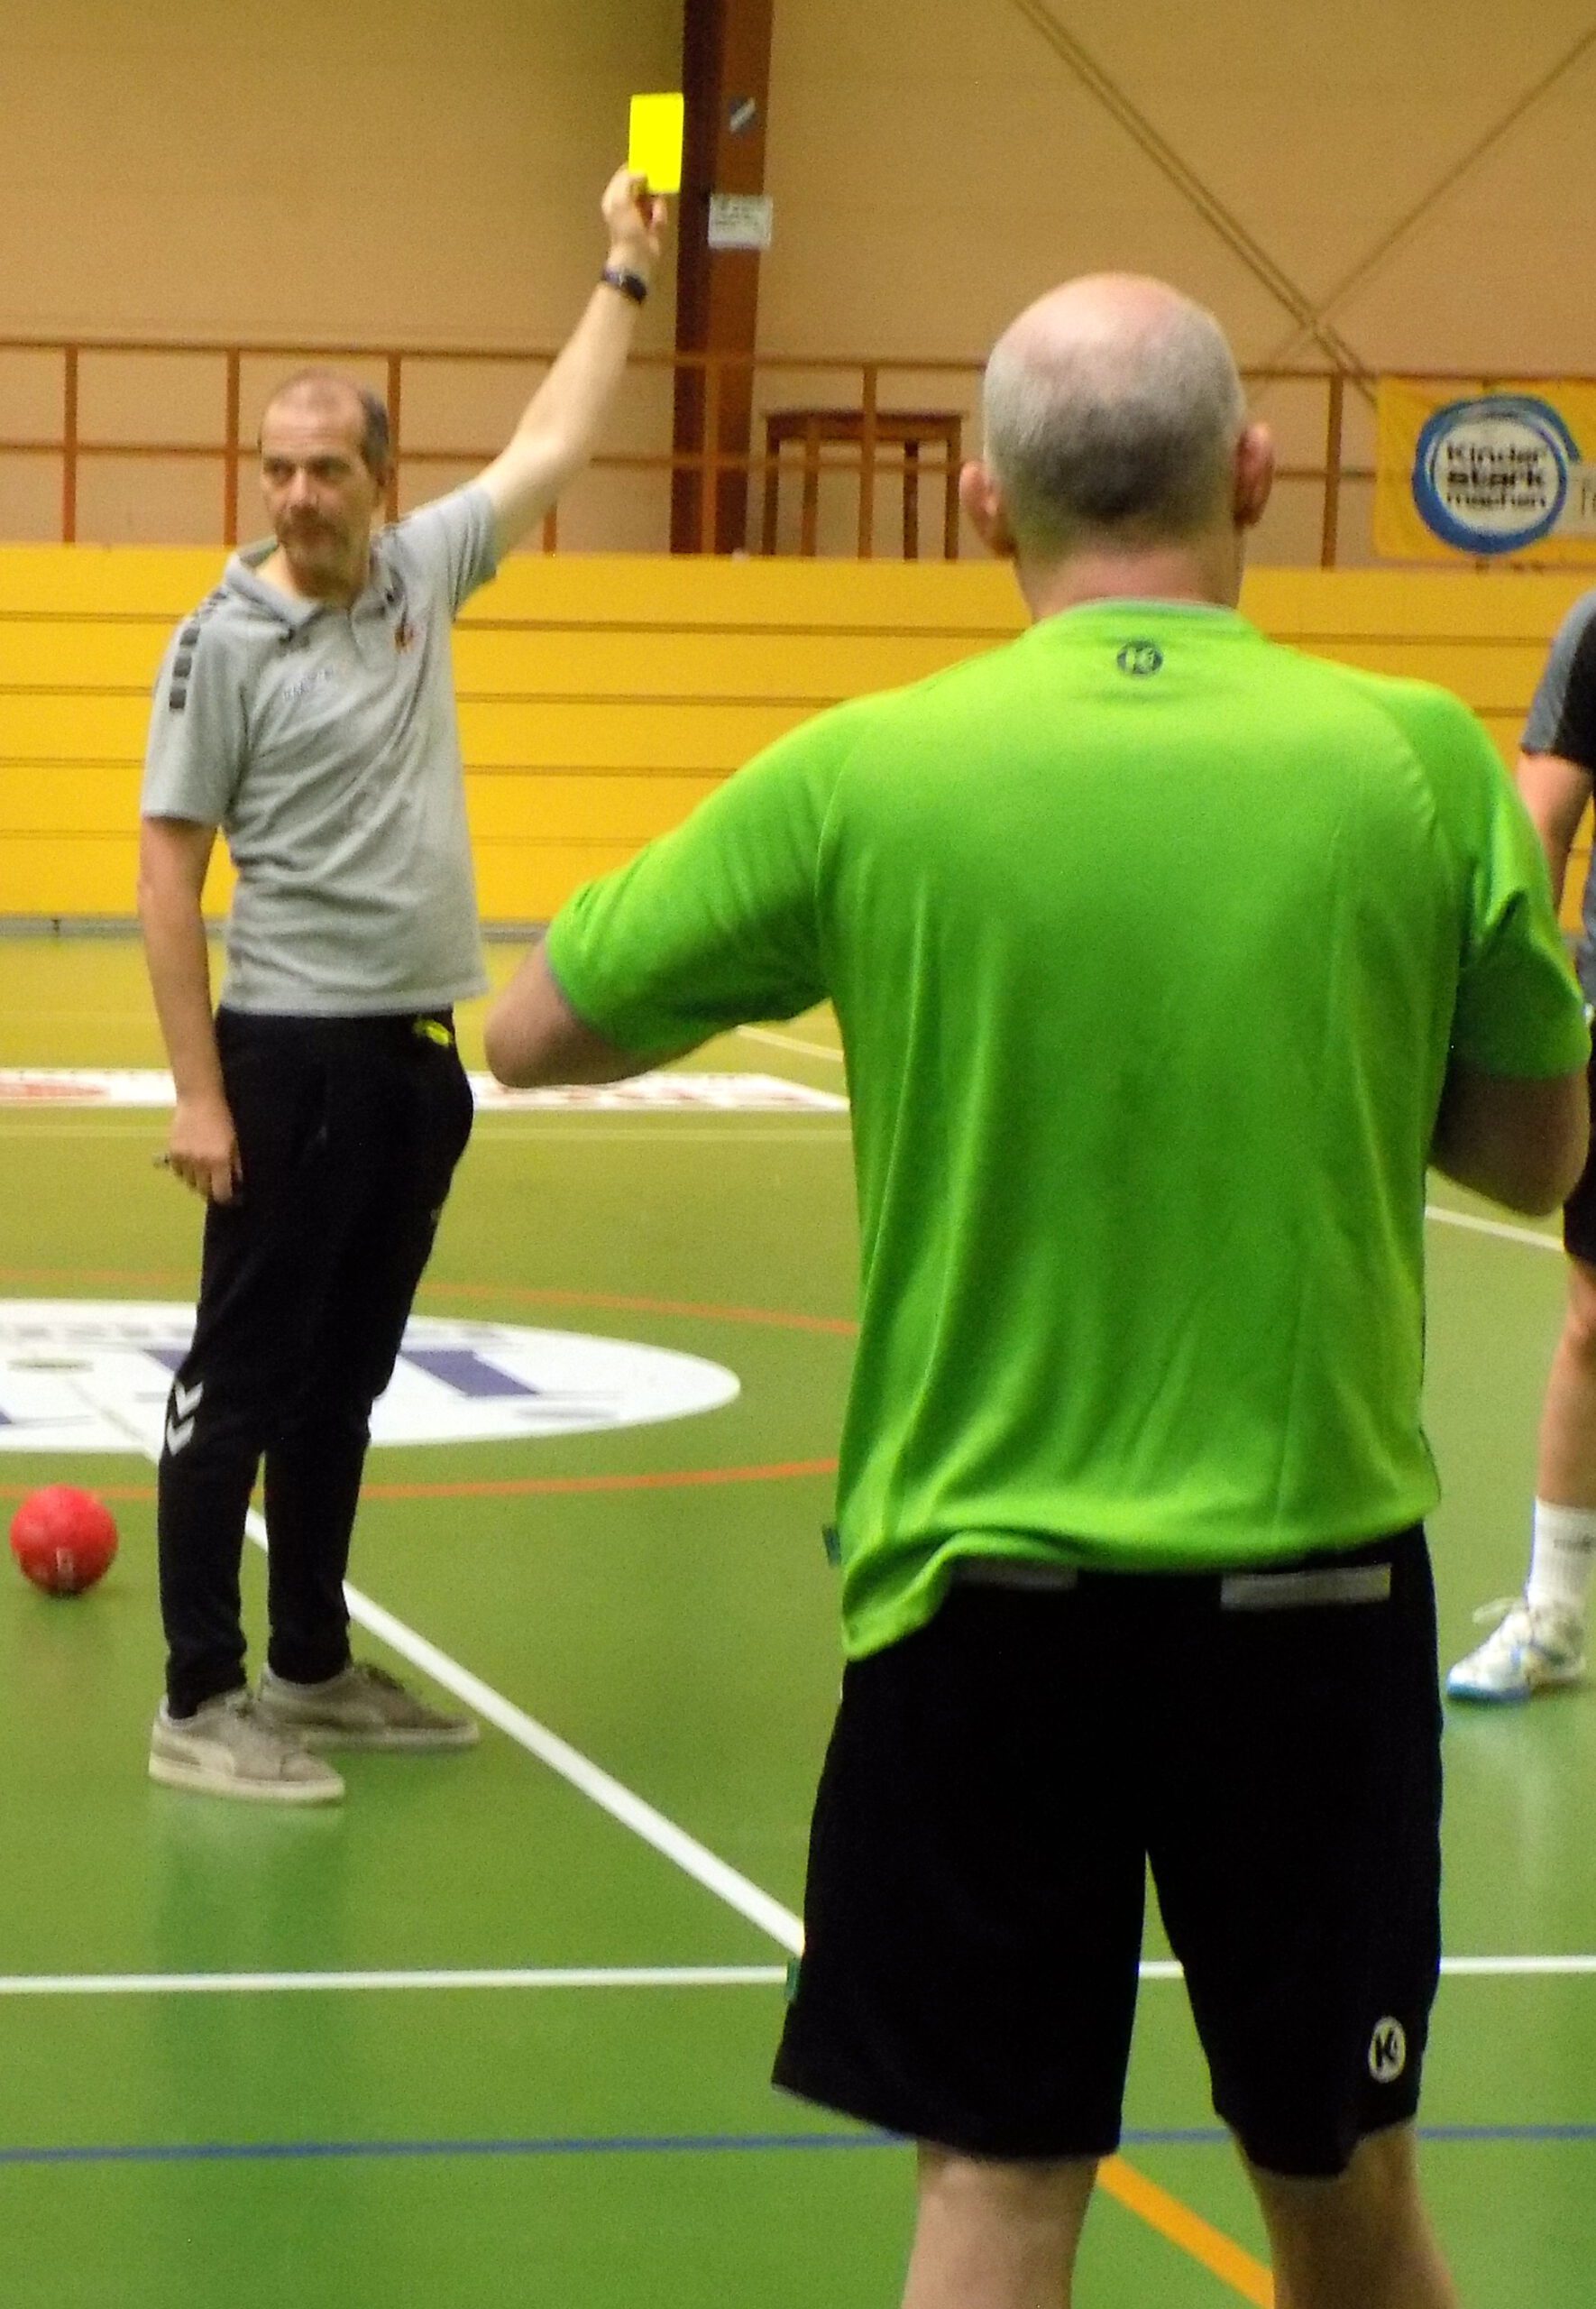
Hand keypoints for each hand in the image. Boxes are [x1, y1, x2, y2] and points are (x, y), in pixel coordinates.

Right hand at [164, 1090, 241, 1203]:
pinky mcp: (172, 1152)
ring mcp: (184, 1158)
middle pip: (203, 1191)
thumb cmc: (222, 1119)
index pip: (220, 1192)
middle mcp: (201, 1163)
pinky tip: (190, 1163)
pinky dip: (183, 1171)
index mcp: (219, 1160)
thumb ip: (235, 1164)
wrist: (199, 1099)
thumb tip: (237, 1182)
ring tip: (202, 1172)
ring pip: (188, 1182)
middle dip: (210, 1189)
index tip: (228, 1195)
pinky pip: (177, 1171)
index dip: (225, 1197)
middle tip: (215, 1183)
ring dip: (196, 1181)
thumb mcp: (235, 1142)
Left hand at [602, 166, 667, 282]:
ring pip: (654, 197)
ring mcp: (640, 212)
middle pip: (642, 183)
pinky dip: (661, 217)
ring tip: (652, 217)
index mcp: (614, 196)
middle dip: (650, 189)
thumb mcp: (620, 200)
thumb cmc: (625, 229)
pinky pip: (661, 212)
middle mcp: (627, 202)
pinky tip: (656, 226)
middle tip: (653, 192)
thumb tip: (642, 172)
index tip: (647, 166)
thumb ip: (628, 180)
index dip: (635, 168)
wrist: (636, 257)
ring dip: (656, 206)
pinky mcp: (653, 223)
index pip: (625, 173)